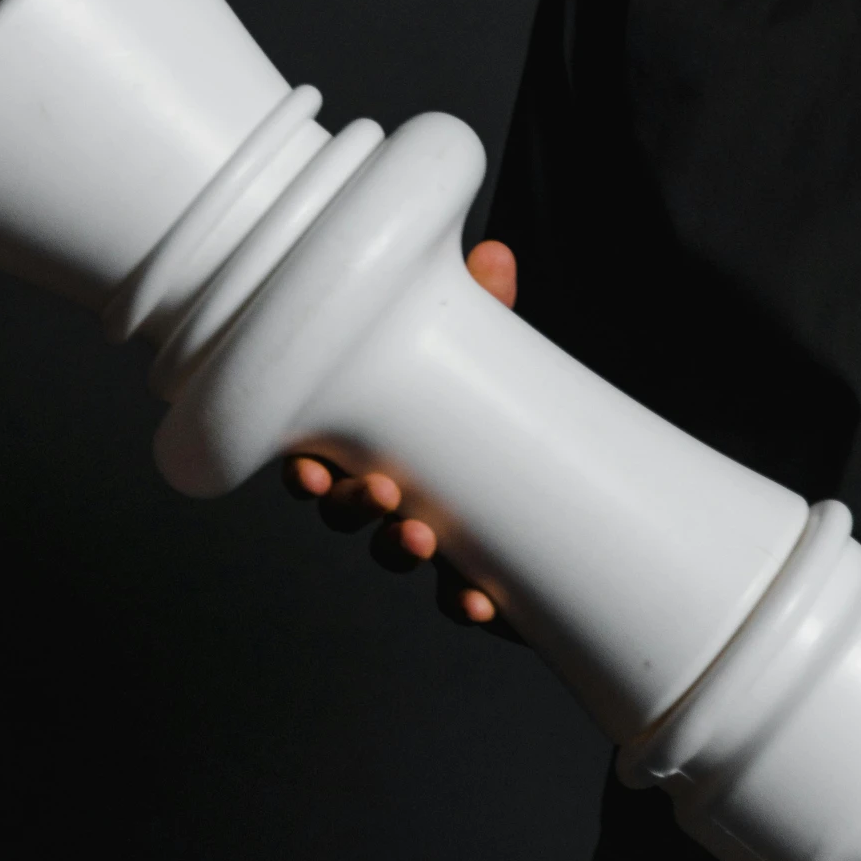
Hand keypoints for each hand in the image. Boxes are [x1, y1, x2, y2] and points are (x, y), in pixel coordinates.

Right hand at [283, 237, 516, 625]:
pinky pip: (458, 594)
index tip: (310, 473)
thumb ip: (483, 306)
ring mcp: (428, 528)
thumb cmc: (481, 390)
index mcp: (370, 433)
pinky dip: (463, 601)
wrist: (554, 462)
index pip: (318, 456)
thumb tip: (494, 259)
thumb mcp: (479, 342)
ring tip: (423, 542)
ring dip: (398, 552)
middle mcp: (388, 487)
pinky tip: (481, 601)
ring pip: (393, 552)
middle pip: (345, 510)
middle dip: (354, 507)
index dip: (305, 472)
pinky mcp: (474, 564)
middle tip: (381, 494)